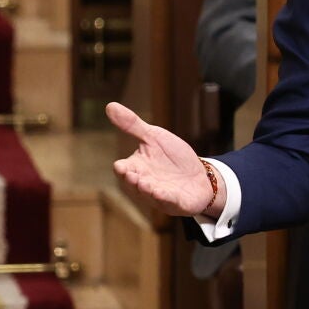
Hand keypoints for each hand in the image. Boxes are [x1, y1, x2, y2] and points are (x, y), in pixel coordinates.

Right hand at [106, 102, 219, 217]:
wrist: (200, 176)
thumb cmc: (173, 158)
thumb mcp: (154, 137)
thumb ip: (133, 125)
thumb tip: (109, 105)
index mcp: (137, 168)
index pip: (123, 169)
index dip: (122, 169)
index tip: (122, 166)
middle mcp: (144, 184)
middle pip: (133, 184)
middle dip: (133, 181)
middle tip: (133, 175)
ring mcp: (159, 196)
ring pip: (150, 195)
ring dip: (148, 190)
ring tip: (146, 184)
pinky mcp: (176, 203)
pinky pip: (170, 202)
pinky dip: (167, 198)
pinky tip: (165, 192)